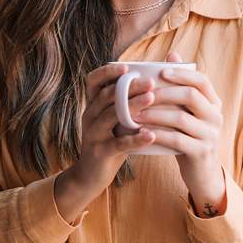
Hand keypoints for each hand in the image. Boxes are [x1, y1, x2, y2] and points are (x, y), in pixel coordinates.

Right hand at [55, 62, 157, 224]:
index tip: (127, 67)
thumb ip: (125, 106)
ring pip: (112, 115)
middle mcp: (89, 116)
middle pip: (108, 95)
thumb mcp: (114, 122)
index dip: (107, 72)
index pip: (93, 81)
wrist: (91, 176)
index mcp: (92, 106)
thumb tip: (153, 86)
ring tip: (152, 99)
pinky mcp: (100, 152)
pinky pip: (119, 143)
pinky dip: (136, 139)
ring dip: (133, 106)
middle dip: (130, 86)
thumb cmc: (109, 143)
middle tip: (151, 82)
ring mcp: (92, 134)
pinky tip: (151, 135)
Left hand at [133, 51, 226, 216]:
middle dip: (163, 92)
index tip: (160, 72)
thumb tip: (172, 54)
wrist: (202, 173)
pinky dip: (158, 134)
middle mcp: (216, 116)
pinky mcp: (201, 153)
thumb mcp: (187, 110)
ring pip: (181, 118)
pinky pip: (177, 140)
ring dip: (154, 113)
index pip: (201, 80)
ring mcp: (211, 135)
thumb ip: (180, 85)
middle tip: (140, 93)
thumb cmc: (189, 135)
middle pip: (191, 95)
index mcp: (214, 103)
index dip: (181, 73)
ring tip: (134, 113)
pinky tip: (141, 131)